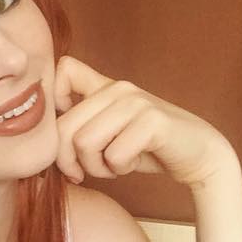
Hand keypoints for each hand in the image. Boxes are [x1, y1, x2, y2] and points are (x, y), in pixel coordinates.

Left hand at [52, 55, 231, 188]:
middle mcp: (119, 88)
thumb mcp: (112, 131)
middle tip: (89, 171)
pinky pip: (113, 156)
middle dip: (71, 161)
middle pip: (65, 127)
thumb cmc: (149, 148)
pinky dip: (120, 169)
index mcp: (106, 87)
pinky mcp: (153, 121)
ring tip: (116, 165)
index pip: (64, 69)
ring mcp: (136, 102)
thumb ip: (84, 125)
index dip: (54, 103)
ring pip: (85, 143)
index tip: (68, 135)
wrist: (199, 154)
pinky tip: (134, 163)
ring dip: (97, 167)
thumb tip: (42, 143)